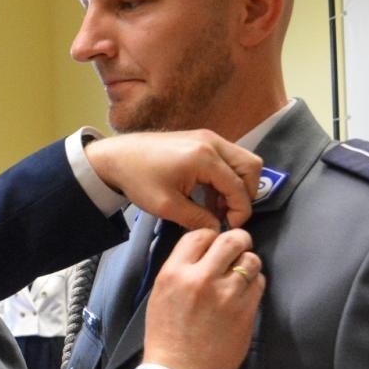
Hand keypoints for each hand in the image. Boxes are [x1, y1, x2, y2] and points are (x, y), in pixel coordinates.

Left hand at [84, 131, 262, 229]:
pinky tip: (209, 197)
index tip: (230, 228)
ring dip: (237, 185)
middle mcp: (212, 142)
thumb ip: (198, 220)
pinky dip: (226, 177)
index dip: (240, 212)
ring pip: (242, 161)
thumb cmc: (138, 180)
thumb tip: (219, 231)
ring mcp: (208, 137)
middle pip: (251, 166)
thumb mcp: (167, 206)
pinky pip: (228, 158)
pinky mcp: (202, 139)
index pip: (239, 187)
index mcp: (205, 157)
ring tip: (218, 208)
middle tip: (229, 214)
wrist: (117, 157)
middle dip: (246, 194)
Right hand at [141, 228, 263, 368]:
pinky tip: (244, 296)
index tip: (214, 247)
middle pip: (232, 240)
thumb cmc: (166, 337)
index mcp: (174, 273)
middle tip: (238, 250)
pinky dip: (254, 286)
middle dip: (238, 241)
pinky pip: (260, 284)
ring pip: (251, 260)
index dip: (211, 238)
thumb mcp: (160, 294)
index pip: (200, 235)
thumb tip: (204, 254)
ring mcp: (227, 295)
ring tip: (241, 277)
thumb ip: (181, 270)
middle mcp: (202, 278)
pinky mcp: (246, 312)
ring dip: (248, 265)